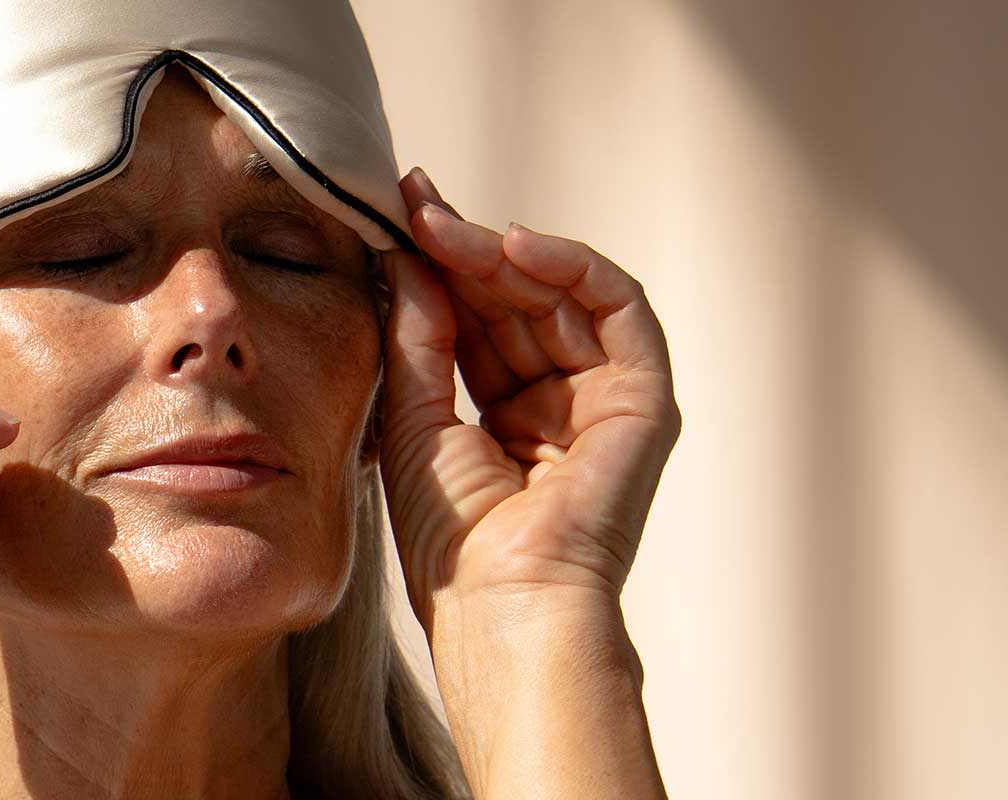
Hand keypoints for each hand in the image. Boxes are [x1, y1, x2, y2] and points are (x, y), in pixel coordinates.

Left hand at [376, 167, 681, 629]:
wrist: (501, 602)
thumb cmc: (450, 539)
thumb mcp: (415, 416)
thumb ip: (418, 334)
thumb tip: (409, 256)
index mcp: (502, 420)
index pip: (475, 321)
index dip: (437, 266)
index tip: (394, 215)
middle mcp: (556, 405)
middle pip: (515, 301)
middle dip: (463, 248)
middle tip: (413, 206)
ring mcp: (602, 402)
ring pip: (561, 296)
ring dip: (502, 251)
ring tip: (444, 224)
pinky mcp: (642, 401)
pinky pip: (620, 310)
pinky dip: (573, 267)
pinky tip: (514, 244)